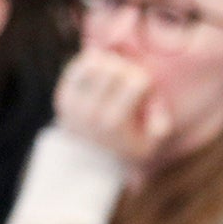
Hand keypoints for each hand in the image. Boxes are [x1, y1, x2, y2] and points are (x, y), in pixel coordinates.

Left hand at [54, 49, 171, 168]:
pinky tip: (100, 71)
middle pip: (115, 69)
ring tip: (115, 75)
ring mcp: (73, 104)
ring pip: (94, 63)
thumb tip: (156, 114)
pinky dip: (91, 63)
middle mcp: (91, 112)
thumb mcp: (150, 144)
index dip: (146, 81)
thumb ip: (160, 127)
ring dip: (109, 63)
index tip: (145, 92)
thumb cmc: (128, 144)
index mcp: (115, 122)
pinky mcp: (62, 97)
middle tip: (129, 81)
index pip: (137, 82)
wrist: (90, 160)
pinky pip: (77, 66)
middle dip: (127, 70)